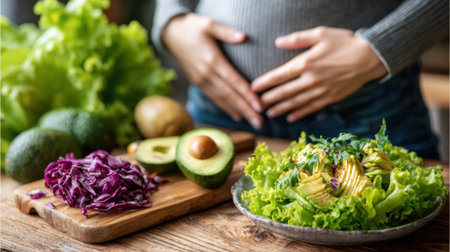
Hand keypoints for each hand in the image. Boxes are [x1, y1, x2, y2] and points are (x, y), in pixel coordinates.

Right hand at [162, 14, 262, 128]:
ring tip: (253, 122)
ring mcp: (201, 80)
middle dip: (246, 110)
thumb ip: (226, 32)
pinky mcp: (198, 83)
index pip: (234, 81)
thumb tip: (243, 37)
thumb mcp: (208, 24)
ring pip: (222, 100)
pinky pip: (214, 98)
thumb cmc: (192, 26)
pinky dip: (226, 108)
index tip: (259, 106)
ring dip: (238, 112)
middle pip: (230, 95)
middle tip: (260, 123)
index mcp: (212, 60)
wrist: (170, 34)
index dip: (247, 95)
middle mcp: (206, 74)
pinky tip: (237, 115)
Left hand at [251, 26, 386, 122]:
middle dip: (269, 99)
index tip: (253, 88)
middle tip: (256, 105)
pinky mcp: (330, 98)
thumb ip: (297, 39)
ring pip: (296, 103)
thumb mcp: (320, 34)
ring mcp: (321, 91)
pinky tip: (290, 118)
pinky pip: (311, 108)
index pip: (279, 75)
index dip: (264, 83)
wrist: (371, 57)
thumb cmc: (345, 42)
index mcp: (306, 63)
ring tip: (269, 113)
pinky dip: (299, 113)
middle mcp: (311, 79)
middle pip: (285, 92)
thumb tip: (277, 41)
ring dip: (281, 109)